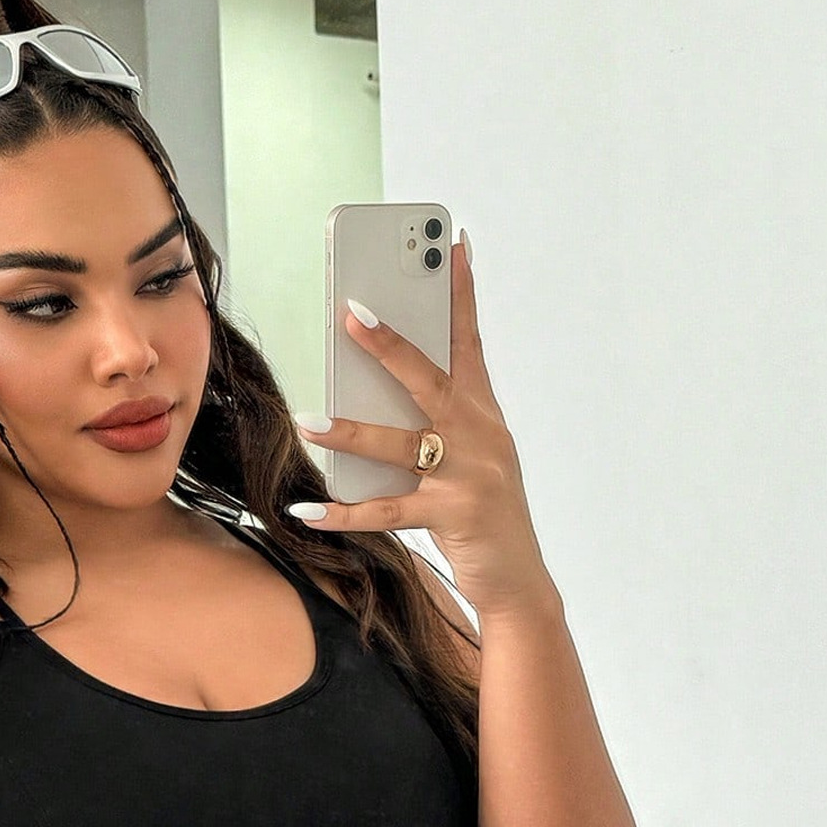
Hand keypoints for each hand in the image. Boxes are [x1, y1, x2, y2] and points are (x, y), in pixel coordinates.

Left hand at [288, 238, 554, 617]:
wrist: (518, 579)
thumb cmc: (482, 511)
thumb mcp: (465, 458)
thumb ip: (428, 425)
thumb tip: (364, 399)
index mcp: (483, 413)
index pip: (469, 342)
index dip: (460, 294)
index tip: (451, 247)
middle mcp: (480, 436)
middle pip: (428, 379)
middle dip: (389, 344)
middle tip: (350, 312)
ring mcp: (469, 475)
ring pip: (399, 444)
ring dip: (349, 432)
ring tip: (307, 420)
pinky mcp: (453, 515)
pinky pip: (387, 512)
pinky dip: (344, 513)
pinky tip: (309, 508)